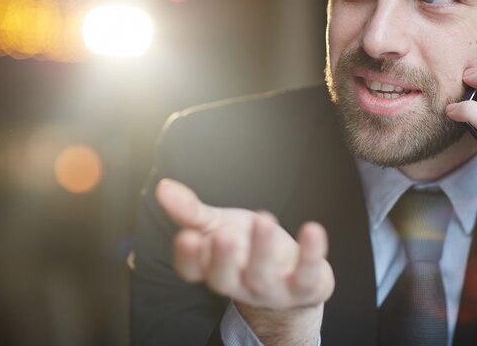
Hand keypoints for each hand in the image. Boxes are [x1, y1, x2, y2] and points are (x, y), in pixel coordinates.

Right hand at [156, 178, 333, 343]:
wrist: (291, 276)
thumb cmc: (248, 246)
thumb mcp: (219, 225)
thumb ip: (191, 211)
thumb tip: (163, 187)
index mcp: (214, 267)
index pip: (192, 270)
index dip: (188, 258)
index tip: (186, 236)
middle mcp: (239, 282)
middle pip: (224, 278)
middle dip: (222, 258)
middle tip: (223, 235)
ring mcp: (271, 289)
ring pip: (262, 277)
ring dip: (262, 250)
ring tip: (264, 219)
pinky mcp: (303, 286)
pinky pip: (306, 275)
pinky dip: (311, 254)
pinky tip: (312, 230)